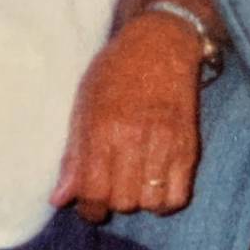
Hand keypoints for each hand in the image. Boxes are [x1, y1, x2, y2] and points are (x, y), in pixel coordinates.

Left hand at [51, 12, 202, 221]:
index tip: (89, 203)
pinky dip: (165, 201)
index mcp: (104, 127)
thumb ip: (73, 154)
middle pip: (123, 201)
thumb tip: (60, 199)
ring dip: (140, 202)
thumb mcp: (84, 103)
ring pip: (151, 203)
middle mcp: (137, 137)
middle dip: (113, 203)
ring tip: (134, 187)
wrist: (162, 42)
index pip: (94, 190)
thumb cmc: (116, 70)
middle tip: (111, 189)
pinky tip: (155, 187)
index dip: (88, 207)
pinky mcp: (190, 145)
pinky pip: (179, 195)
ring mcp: (167, 142)